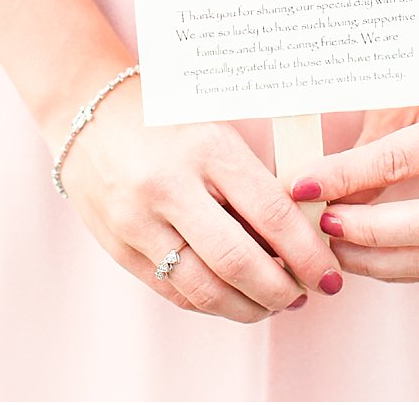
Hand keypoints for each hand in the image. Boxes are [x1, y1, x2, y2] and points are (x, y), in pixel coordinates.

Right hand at [56, 76, 343, 321]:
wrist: (89, 112)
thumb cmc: (171, 119)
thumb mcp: (220, 133)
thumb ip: (256, 181)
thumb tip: (304, 234)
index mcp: (208, 149)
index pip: (271, 213)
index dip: (307, 252)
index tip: (328, 272)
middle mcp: (170, 187)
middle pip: (237, 261)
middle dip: (281, 289)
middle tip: (308, 294)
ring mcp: (137, 222)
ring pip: (203, 288)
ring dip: (248, 306)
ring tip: (276, 304)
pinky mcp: (117, 247)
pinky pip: (172, 291)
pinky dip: (211, 303)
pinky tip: (235, 300)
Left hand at [289, 61, 418, 282]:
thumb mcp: (407, 99)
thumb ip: (369, 149)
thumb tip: (316, 193)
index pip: (401, 161)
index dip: (347, 176)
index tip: (303, 186)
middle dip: (367, 233)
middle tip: (321, 225)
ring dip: (375, 261)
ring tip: (332, 248)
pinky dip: (394, 266)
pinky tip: (361, 255)